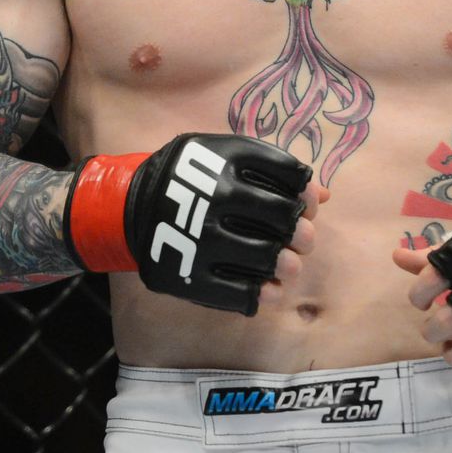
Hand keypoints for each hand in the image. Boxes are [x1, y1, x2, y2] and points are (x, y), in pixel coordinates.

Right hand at [71, 133, 315, 315]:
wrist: (128, 209)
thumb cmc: (188, 178)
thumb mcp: (223, 157)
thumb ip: (270, 170)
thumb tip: (323, 195)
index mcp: (225, 159)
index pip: (289, 175)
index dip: (304, 193)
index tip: (302, 205)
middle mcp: (215, 196)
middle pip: (284, 217)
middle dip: (301, 230)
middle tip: (301, 238)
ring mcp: (203, 239)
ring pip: (268, 257)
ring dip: (288, 264)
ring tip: (287, 264)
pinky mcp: (191, 277)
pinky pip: (242, 295)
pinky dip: (263, 295)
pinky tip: (267, 289)